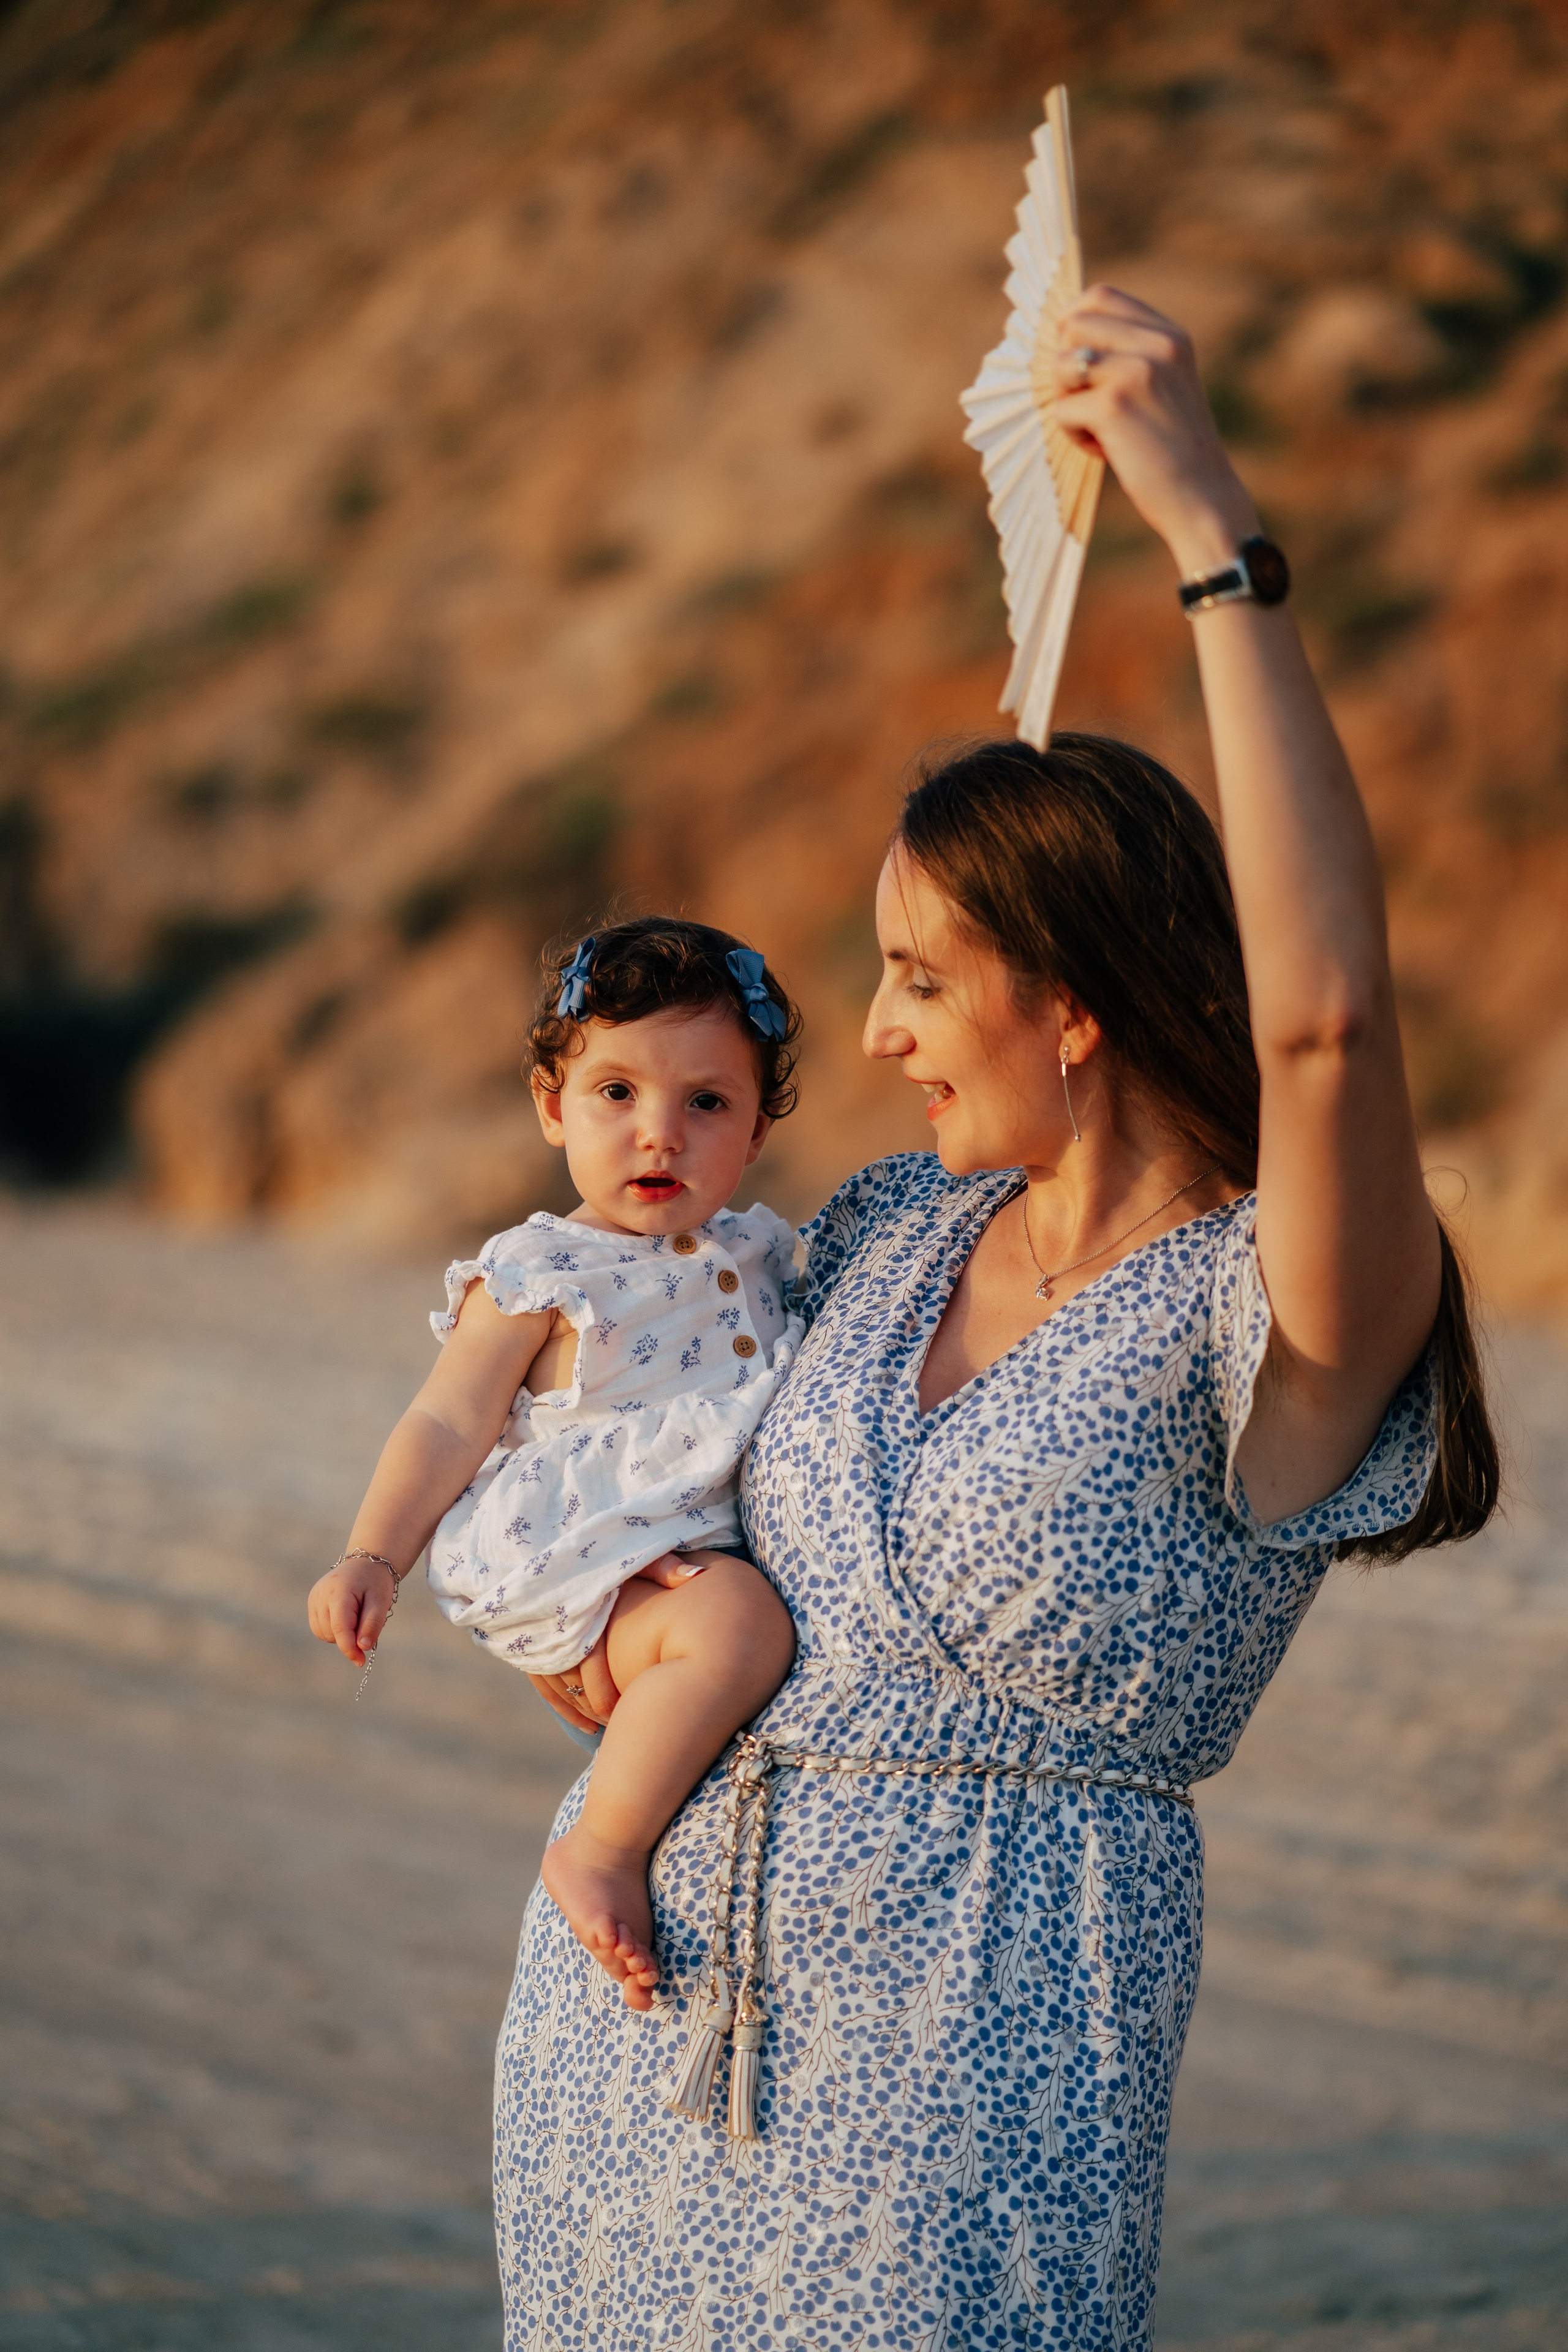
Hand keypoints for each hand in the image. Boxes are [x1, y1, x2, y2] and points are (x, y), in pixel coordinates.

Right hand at [306, 1557, 399, 1667]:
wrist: (365, 1563)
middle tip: (365, 1620)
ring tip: (356, 1615)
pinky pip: (320, 1629)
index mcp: (338, 1591)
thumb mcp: (381, 1601)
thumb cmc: (375, 1583)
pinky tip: (345, 1617)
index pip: (340, 1627)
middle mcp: (320, 1594)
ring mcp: (313, 1598)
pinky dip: (333, 1630)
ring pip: (324, 1633)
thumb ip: (372, 1624)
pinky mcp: (312, 1603)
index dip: (349, 1648)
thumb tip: (362, 1648)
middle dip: (349, 1637)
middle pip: (331, 1632)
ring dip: (341, 1634)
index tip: (360, 1661)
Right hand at [526, 1549, 736, 1731]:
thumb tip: (698, 1577)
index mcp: (581, 1600)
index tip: (624, 1710)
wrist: (553, 1533)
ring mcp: (537, 1631)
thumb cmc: (603, 1542)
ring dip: (579, 1708)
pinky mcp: (527, 1638)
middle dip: (594, 1705)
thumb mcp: (631, 1549)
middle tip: (621, 1723)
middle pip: (570, 1677)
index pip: (587, 1656)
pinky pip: (540, 1679)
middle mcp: (554, 1619)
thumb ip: (661, 1563)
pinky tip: (585, 1723)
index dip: (604, 1689)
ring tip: (609, 1727)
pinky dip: (561, 1704)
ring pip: (554, 1682)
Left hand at [1054, 285, 1258, 575]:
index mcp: (1170, 335)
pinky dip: (1073, 436)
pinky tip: (1104, 451)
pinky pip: (1063, 410)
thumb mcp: (1162, 387)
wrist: (1203, 499)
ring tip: (1096, 428)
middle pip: (1074, 324)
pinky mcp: (1115, 404)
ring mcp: (1137, 370)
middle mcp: (1158, 343)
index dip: (1072, 321)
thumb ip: (1128, 356)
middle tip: (1086, 402)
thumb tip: (1061, 339)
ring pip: (1061, 364)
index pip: (1102, 296)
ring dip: (1066, 401)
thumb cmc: (1173, 451)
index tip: (1072, 358)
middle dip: (1065, 366)